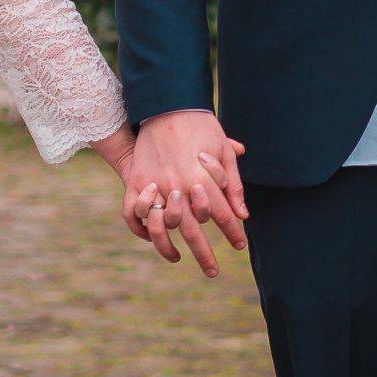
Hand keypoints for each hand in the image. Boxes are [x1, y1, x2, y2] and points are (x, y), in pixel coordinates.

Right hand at [123, 109, 247, 278]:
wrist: (166, 104)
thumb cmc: (200, 126)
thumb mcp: (222, 150)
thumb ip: (233, 184)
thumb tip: (243, 215)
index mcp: (201, 178)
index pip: (221, 215)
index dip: (232, 232)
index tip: (239, 245)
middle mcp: (177, 186)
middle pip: (193, 230)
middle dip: (205, 254)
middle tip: (213, 272)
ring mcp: (153, 185)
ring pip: (160, 228)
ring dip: (169, 248)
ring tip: (179, 259)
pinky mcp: (135, 181)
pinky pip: (133, 214)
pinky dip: (140, 229)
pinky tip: (153, 238)